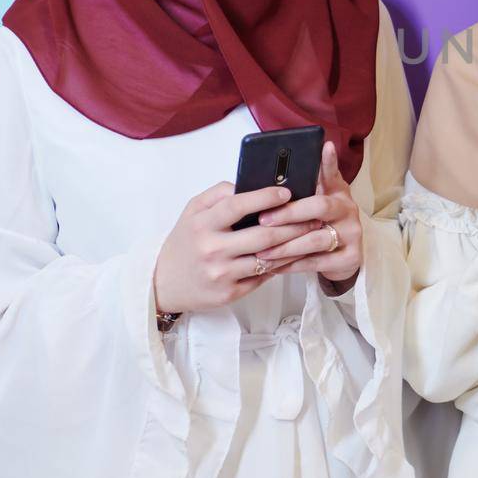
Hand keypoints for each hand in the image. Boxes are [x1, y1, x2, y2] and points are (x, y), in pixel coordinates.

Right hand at [154, 183, 325, 314]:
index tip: (287, 192)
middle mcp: (211, 250)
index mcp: (202, 224)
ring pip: (268, 259)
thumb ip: (218, 194)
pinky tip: (295, 253)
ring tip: (312, 233)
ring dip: (294, 246)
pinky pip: (263, 277)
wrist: (163, 283)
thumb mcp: (192, 211)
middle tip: (313, 215)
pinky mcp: (230, 293)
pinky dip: (282, 264)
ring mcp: (221, 274)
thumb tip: (249, 183)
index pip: (237, 206)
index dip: (265, 197)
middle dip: (293, 224)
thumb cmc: (185, 241)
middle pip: (263, 236)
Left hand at [254, 142, 365, 292]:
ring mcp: (352, 234)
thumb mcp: (318, 202)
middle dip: (288, 214)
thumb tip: (282, 170)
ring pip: (315, 240)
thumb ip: (305, 187)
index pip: (333, 173)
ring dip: (285, 246)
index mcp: (338, 192)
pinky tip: (274, 266)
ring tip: (261, 251)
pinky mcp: (351, 258)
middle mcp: (348, 210)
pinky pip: (316, 262)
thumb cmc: (323, 225)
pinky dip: (292, 265)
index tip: (324, 147)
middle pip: (319, 207)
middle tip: (262, 220)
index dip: (328, 162)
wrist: (344, 258)